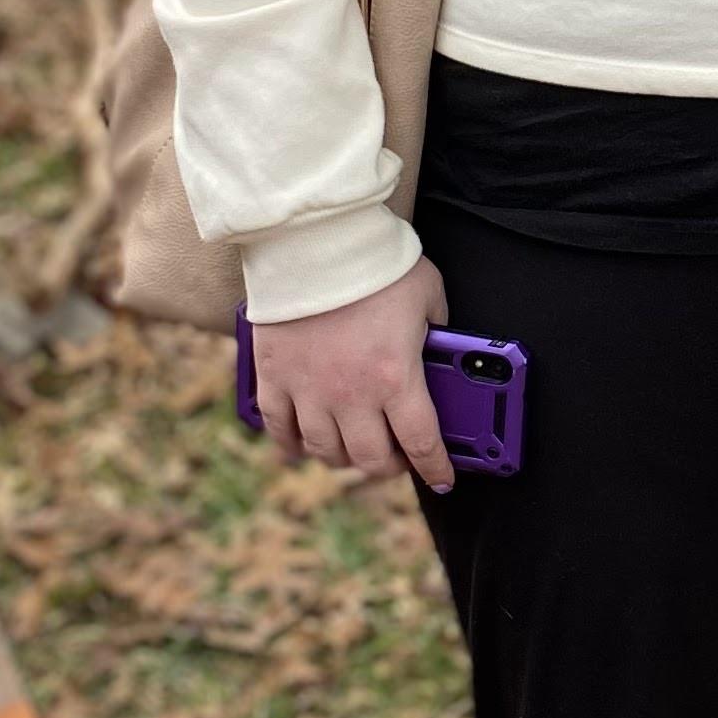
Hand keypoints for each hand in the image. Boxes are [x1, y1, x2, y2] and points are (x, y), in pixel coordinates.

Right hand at [251, 256, 452, 490]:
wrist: (314, 240)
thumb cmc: (376, 263)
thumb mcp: (429, 294)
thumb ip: (439, 328)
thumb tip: (445, 346)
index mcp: (396, 378)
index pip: (423, 443)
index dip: (436, 468)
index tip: (442, 477)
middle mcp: (352, 395)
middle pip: (372, 459)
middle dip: (391, 466)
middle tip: (398, 457)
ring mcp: (309, 391)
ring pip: (326, 452)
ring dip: (345, 459)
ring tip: (355, 449)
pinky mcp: (273, 378)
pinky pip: (280, 430)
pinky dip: (294, 444)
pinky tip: (305, 444)